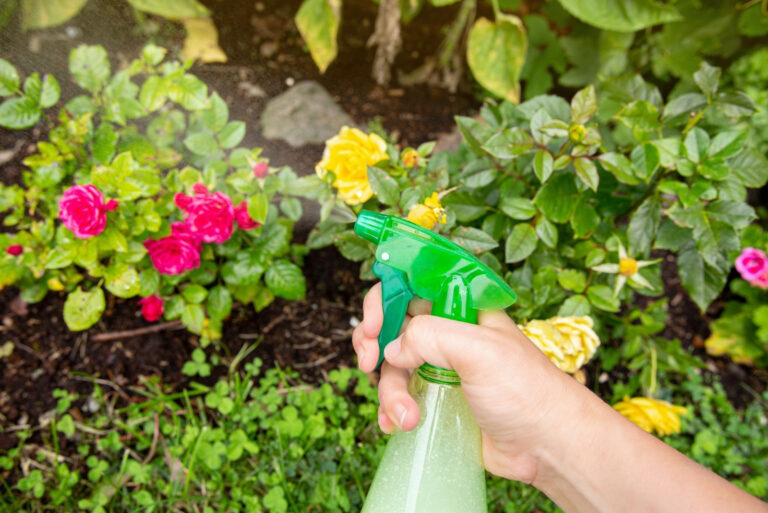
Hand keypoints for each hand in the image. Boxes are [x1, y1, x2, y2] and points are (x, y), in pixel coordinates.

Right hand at [351, 282, 585, 482]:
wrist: (546, 445)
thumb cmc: (527, 390)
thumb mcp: (480, 352)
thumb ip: (432, 336)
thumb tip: (393, 348)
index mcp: (462, 307)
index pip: (413, 284)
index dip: (386, 298)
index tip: (373, 324)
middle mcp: (449, 331)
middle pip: (393, 323)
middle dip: (373, 343)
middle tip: (368, 362)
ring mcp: (441, 366)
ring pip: (392, 365)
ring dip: (389, 390)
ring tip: (406, 416)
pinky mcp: (437, 397)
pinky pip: (399, 394)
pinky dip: (390, 409)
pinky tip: (395, 425)